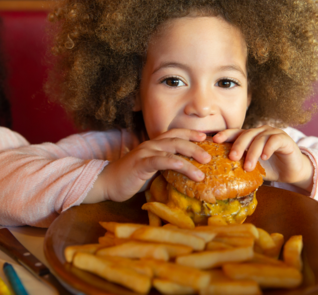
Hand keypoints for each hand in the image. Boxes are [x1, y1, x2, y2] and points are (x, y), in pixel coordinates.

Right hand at [83, 129, 210, 203]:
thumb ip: (165, 167)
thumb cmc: (131, 178)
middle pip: (178, 140)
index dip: (191, 133)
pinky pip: (160, 161)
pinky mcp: (141, 164)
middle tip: (210, 156)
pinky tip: (186, 167)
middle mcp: (151, 145)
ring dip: (190, 155)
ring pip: (172, 148)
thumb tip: (184, 172)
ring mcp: (145, 152)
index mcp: (154, 144)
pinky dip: (175, 163)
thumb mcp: (152, 170)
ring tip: (204, 166)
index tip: (206, 137)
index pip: (175, 134)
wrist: (107, 183)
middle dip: (196, 146)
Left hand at [213, 126, 313, 190]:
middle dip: (238, 145)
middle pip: (246, 134)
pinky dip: (268, 148)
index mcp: (250, 136)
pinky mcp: (284, 139)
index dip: (225, 135)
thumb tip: (219, 174)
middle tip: (232, 157)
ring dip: (253, 153)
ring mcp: (272, 133)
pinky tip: (264, 157)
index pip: (235, 132)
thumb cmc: (270, 168)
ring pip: (259, 139)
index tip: (215, 140)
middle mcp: (260, 132)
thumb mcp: (252, 167)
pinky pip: (274, 140)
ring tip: (249, 167)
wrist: (291, 172)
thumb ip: (240, 165)